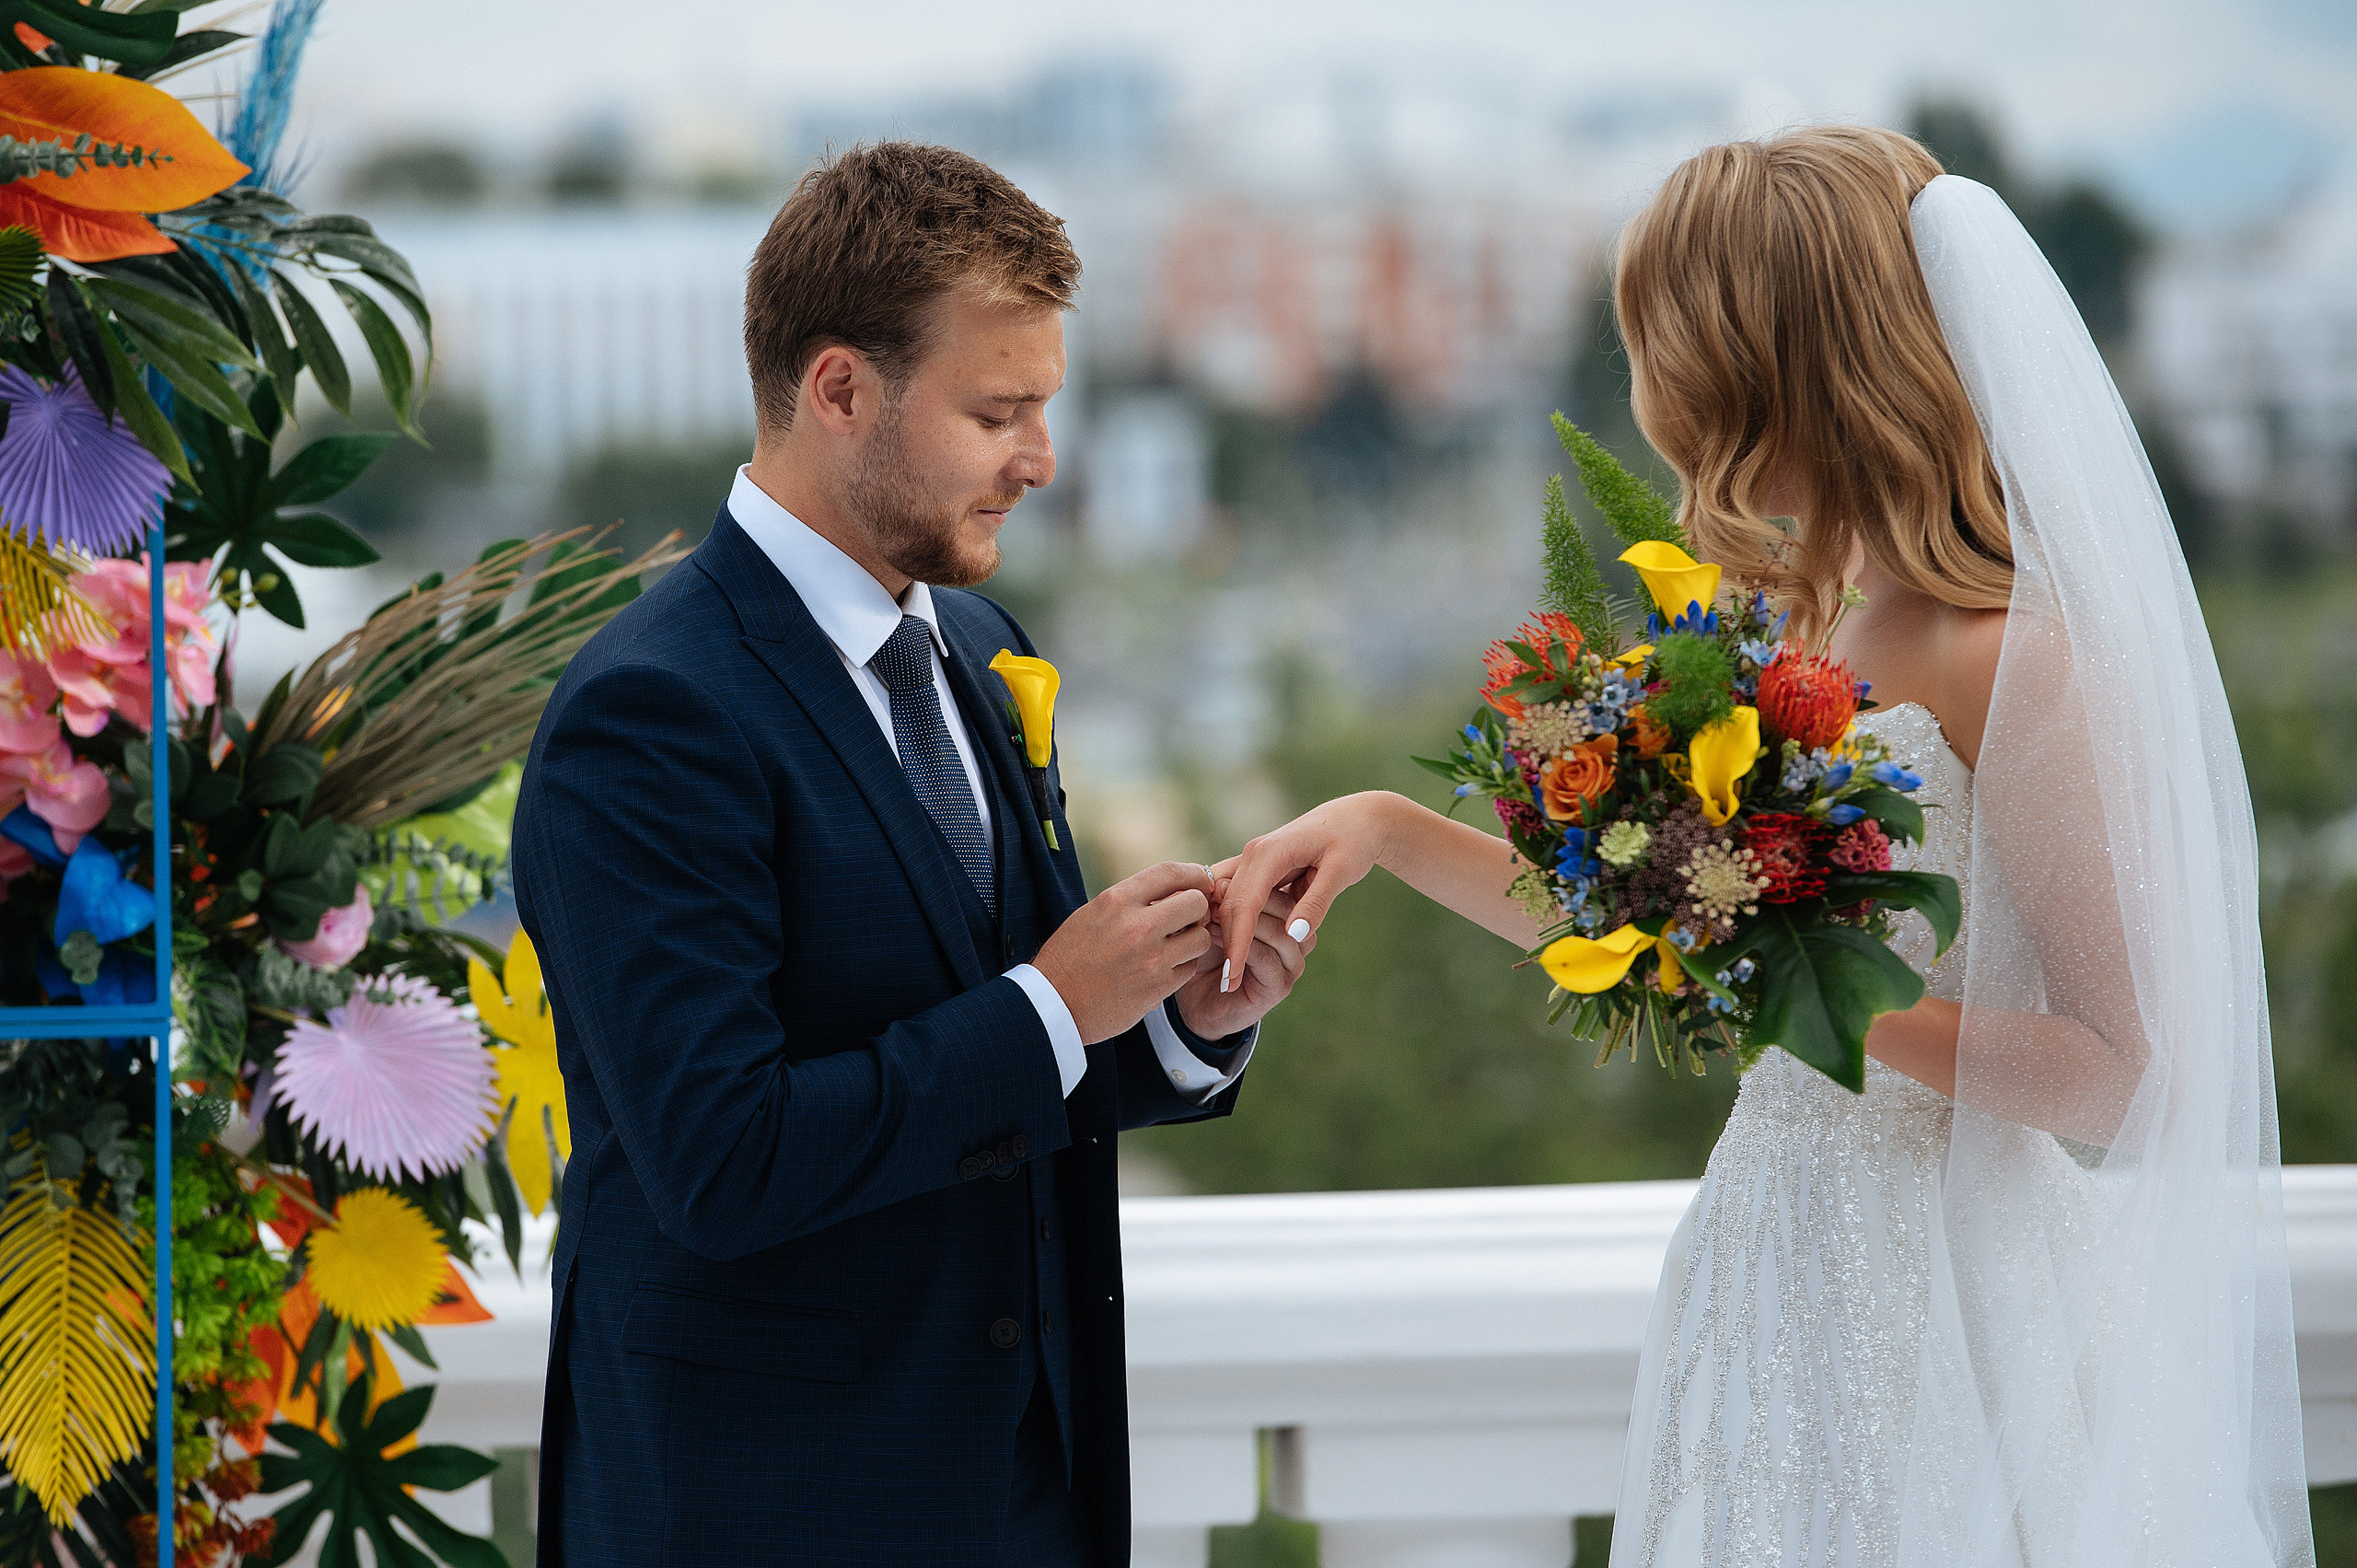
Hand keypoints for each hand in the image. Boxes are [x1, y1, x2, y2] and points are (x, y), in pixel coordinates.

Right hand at [1032, 861, 1215, 1043]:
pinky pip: (1190, 967)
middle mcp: (1137, 926)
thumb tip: (1171, 891)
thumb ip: (1130, 901)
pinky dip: (1182, 966)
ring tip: (1174, 946)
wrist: (1054, 1004)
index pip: (1170, 872)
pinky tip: (1163, 969)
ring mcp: (1151, 958)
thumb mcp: (1092, 914)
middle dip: (1196, 909)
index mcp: (1116, 900)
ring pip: (1201, 938)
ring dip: (1192, 941)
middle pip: (1196, 903)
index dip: (1193, 874)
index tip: (1200, 881)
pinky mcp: (1158, 987)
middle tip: (1186, 919)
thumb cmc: (1070, 957)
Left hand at [1172, 881, 1316, 1039]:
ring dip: (1245, 923)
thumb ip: (1220, 897)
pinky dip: (1241, 948)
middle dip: (1250, 900)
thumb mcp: (1211, 917)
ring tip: (1212, 919)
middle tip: (1215, 897)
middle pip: (1288, 907)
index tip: (1216, 882)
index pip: (1282, 888)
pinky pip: (1267, 959)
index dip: (1251, 881)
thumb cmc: (1204, 953)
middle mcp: (1296, 938)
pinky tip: (1216, 941)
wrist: (1195, 1002)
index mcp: (1286, 915)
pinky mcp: (1280, 986)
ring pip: (1281, 932)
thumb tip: (1215, 876)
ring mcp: (1292, 963)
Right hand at [1212, 792, 1396, 992]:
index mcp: (1270, 853)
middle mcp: (1254, 853)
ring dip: (1225, 935)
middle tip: (1228, 985)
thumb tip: (1293, 935)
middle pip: (1230, 905)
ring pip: (1229, 901)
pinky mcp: (1258, 866)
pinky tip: (1232, 948)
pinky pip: (1238, 896)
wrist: (1358, 818)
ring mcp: (1253, 858)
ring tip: (1228, 974)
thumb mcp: (1341, 872)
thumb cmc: (1353, 841)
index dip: (1238, 943)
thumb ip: (1316, 903)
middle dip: (1227, 945)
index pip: (1245, 905)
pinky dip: (1234, 921)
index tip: (1233, 977)